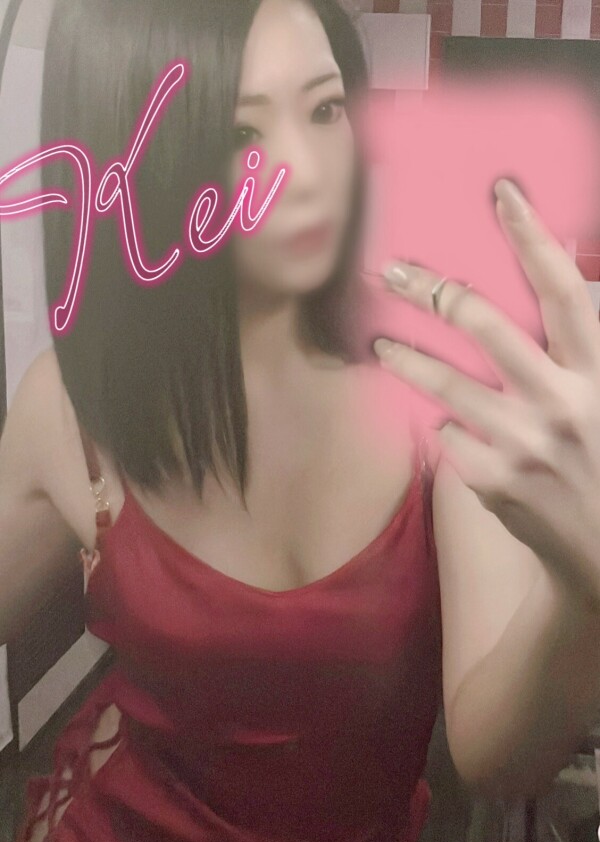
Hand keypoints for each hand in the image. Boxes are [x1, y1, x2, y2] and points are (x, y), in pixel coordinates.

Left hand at [373, 178, 599, 608]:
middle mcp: (563, 404)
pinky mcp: (496, 483)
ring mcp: (525, 446)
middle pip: (486, 326)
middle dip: (432, 290)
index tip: (500, 192)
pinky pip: (452, 440)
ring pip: (448, 386)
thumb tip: (563, 269)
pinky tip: (454, 429)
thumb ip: (584, 343)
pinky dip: (450, 429)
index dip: (532, 237)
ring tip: (380, 346)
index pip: (563, 291)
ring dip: (408, 359)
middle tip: (392, 271)